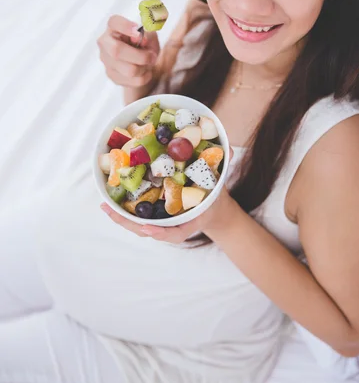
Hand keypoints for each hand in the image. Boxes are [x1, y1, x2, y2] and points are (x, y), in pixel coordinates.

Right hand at [97, 15, 159, 87]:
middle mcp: (105, 42)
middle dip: (140, 56)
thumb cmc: (144, 43)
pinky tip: (145, 71)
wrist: (142, 60)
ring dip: (145, 68)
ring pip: (129, 70)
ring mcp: (106, 60)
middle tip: (152, 56)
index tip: (137, 30)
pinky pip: (134, 81)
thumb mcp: (150, 35)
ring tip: (148, 63)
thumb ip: (147, 35)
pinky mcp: (112, 75)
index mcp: (113, 27)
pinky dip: (145, 77)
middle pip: (116, 50)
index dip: (125, 26)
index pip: (114, 22)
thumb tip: (141, 39)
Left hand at [101, 147, 235, 243]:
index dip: (161, 232)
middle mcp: (171, 224)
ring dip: (120, 217)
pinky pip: (136, 216)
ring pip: (139, 225)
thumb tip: (230, 149)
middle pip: (148, 230)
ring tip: (104, 206)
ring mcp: (161, 222)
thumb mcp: (220, 183)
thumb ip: (224, 166)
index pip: (174, 233)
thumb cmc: (213, 198)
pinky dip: (122, 210)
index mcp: (188, 221)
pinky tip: (107, 201)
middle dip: (130, 223)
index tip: (149, 230)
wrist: (213, 211)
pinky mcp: (154, 216)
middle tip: (111, 212)